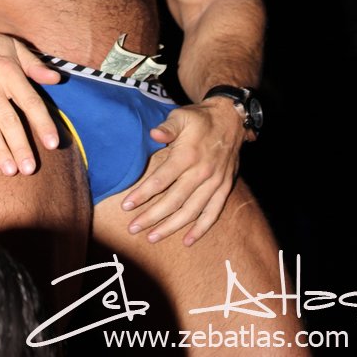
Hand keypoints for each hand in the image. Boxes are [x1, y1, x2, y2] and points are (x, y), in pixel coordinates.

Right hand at [0, 26, 60, 176]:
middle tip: (30, 168)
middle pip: (8, 120)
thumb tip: (57, 78)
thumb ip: (34, 65)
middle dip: (20, 146)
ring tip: (11, 171)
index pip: (29, 101)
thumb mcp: (11, 46)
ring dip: (0, 151)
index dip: (42, 123)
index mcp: (7, 70)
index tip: (53, 144)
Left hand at [121, 99, 245, 244]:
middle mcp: (201, 172)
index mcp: (188, 155)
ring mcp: (215, 183)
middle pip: (173, 201)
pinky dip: (201, 228)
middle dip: (152, 217)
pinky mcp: (224, 188)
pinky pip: (213, 213)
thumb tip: (153, 134)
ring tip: (153, 237)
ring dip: (171, 227)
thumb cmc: (200, 118)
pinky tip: (188, 240)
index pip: (161, 180)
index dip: (143, 194)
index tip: (126, 206)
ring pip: (191, 211)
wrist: (231, 119)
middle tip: (133, 228)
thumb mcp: (181, 116)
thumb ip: (167, 127)